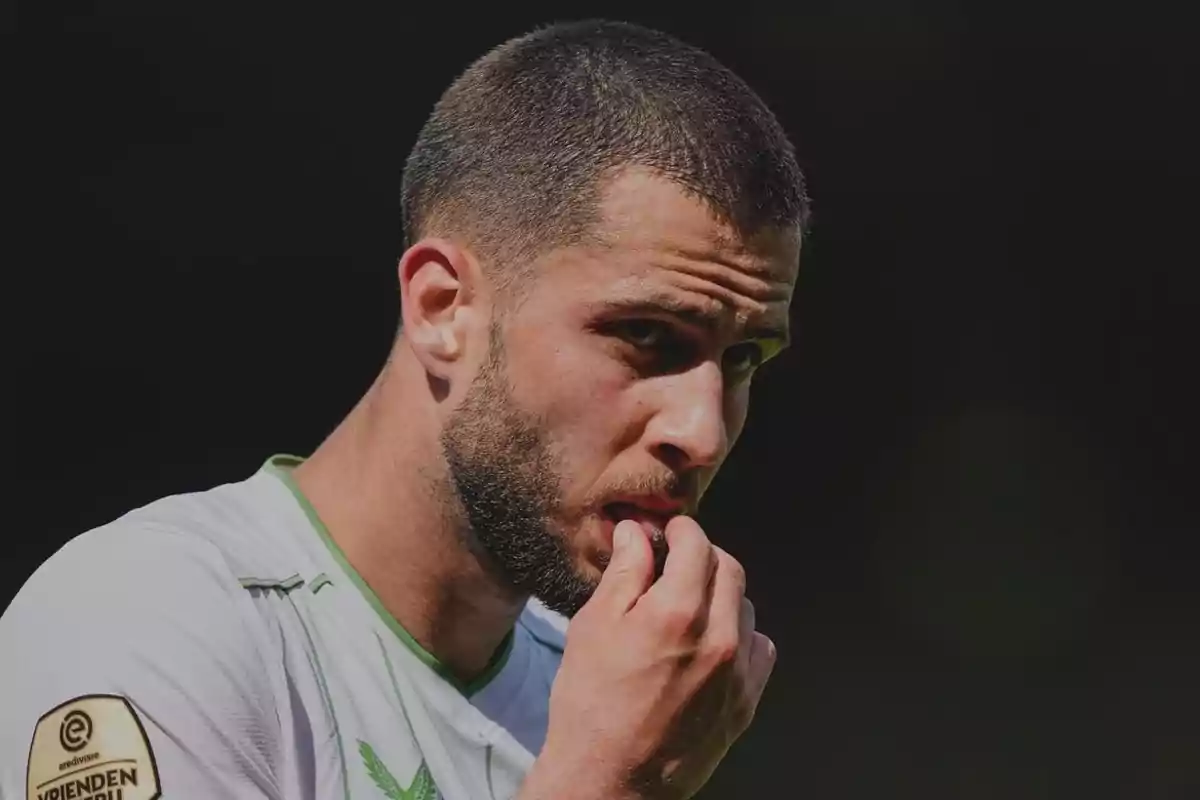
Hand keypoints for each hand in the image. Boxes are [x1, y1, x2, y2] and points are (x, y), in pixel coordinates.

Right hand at [521, 516, 775, 799]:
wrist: (610, 781)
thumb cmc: (591, 705)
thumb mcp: (593, 627)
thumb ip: (624, 572)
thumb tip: (637, 532)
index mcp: (677, 613)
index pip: (697, 545)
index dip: (681, 530)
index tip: (669, 530)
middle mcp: (718, 638)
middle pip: (729, 569)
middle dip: (703, 556)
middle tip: (676, 562)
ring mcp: (738, 673)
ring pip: (745, 607)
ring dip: (721, 596)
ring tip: (687, 608)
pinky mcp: (745, 702)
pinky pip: (758, 648)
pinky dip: (738, 635)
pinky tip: (707, 645)